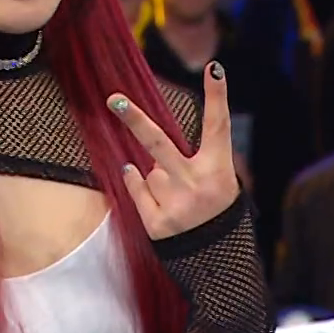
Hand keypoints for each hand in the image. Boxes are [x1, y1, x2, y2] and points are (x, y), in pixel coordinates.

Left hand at [108, 63, 240, 240]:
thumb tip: (142, 158)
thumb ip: (191, 163)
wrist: (218, 264)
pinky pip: (137, 188)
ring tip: (179, 200)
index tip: (215, 68)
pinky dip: (140, 186)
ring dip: (159, 179)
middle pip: (159, 144)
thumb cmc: (216, 213)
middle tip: (113, 99)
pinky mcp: (156, 224)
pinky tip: (159, 199)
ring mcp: (174, 205)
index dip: (218, 96)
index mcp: (219, 170)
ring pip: (149, 171)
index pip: (218, 126)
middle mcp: (196, 185)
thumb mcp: (220, 183)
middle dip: (135, 119)